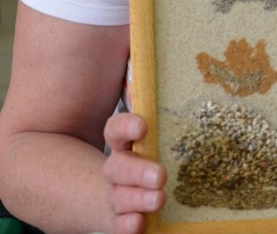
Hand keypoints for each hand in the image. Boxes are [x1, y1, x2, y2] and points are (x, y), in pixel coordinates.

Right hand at [102, 112, 165, 233]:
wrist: (118, 198)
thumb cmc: (147, 158)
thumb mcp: (155, 133)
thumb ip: (156, 102)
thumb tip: (158, 58)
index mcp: (125, 144)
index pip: (116, 130)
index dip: (126, 127)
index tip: (143, 126)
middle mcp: (118, 170)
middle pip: (118, 167)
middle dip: (137, 170)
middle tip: (160, 175)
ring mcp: (117, 196)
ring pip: (119, 196)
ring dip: (137, 198)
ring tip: (158, 198)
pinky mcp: (121, 219)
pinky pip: (118, 224)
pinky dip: (126, 225)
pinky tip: (138, 223)